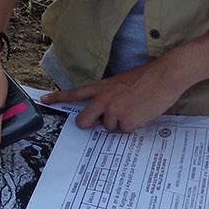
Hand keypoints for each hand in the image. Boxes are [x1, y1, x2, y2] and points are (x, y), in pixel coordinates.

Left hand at [43, 56, 189, 131]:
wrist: (165, 76)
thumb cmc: (145, 79)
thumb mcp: (119, 84)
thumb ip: (107, 97)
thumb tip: (102, 116)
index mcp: (101, 87)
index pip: (74, 93)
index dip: (57, 97)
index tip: (44, 100)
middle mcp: (102, 99)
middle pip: (84, 121)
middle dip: (90, 124)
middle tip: (102, 122)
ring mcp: (113, 111)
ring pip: (109, 128)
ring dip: (120, 123)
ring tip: (135, 109)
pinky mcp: (126, 121)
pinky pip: (125, 131)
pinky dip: (133, 126)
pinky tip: (141, 114)